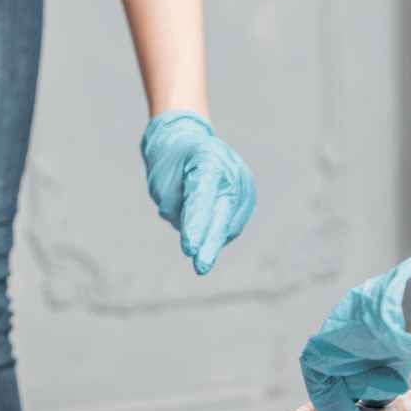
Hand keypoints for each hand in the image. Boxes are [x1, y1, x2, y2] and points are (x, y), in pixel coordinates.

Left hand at [140, 110, 255, 274]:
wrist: (187, 143)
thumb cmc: (170, 165)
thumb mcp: (162, 183)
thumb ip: (175, 207)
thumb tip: (194, 237)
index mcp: (208, 158)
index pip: (202, 196)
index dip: (196, 224)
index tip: (189, 248)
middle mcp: (232, 169)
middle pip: (223, 212)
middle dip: (210, 242)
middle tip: (200, 267)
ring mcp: (245, 183)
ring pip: (229, 222)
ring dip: (210, 237)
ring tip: (193, 241)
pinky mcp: (249, 196)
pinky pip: (233, 223)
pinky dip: (218, 232)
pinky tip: (207, 235)